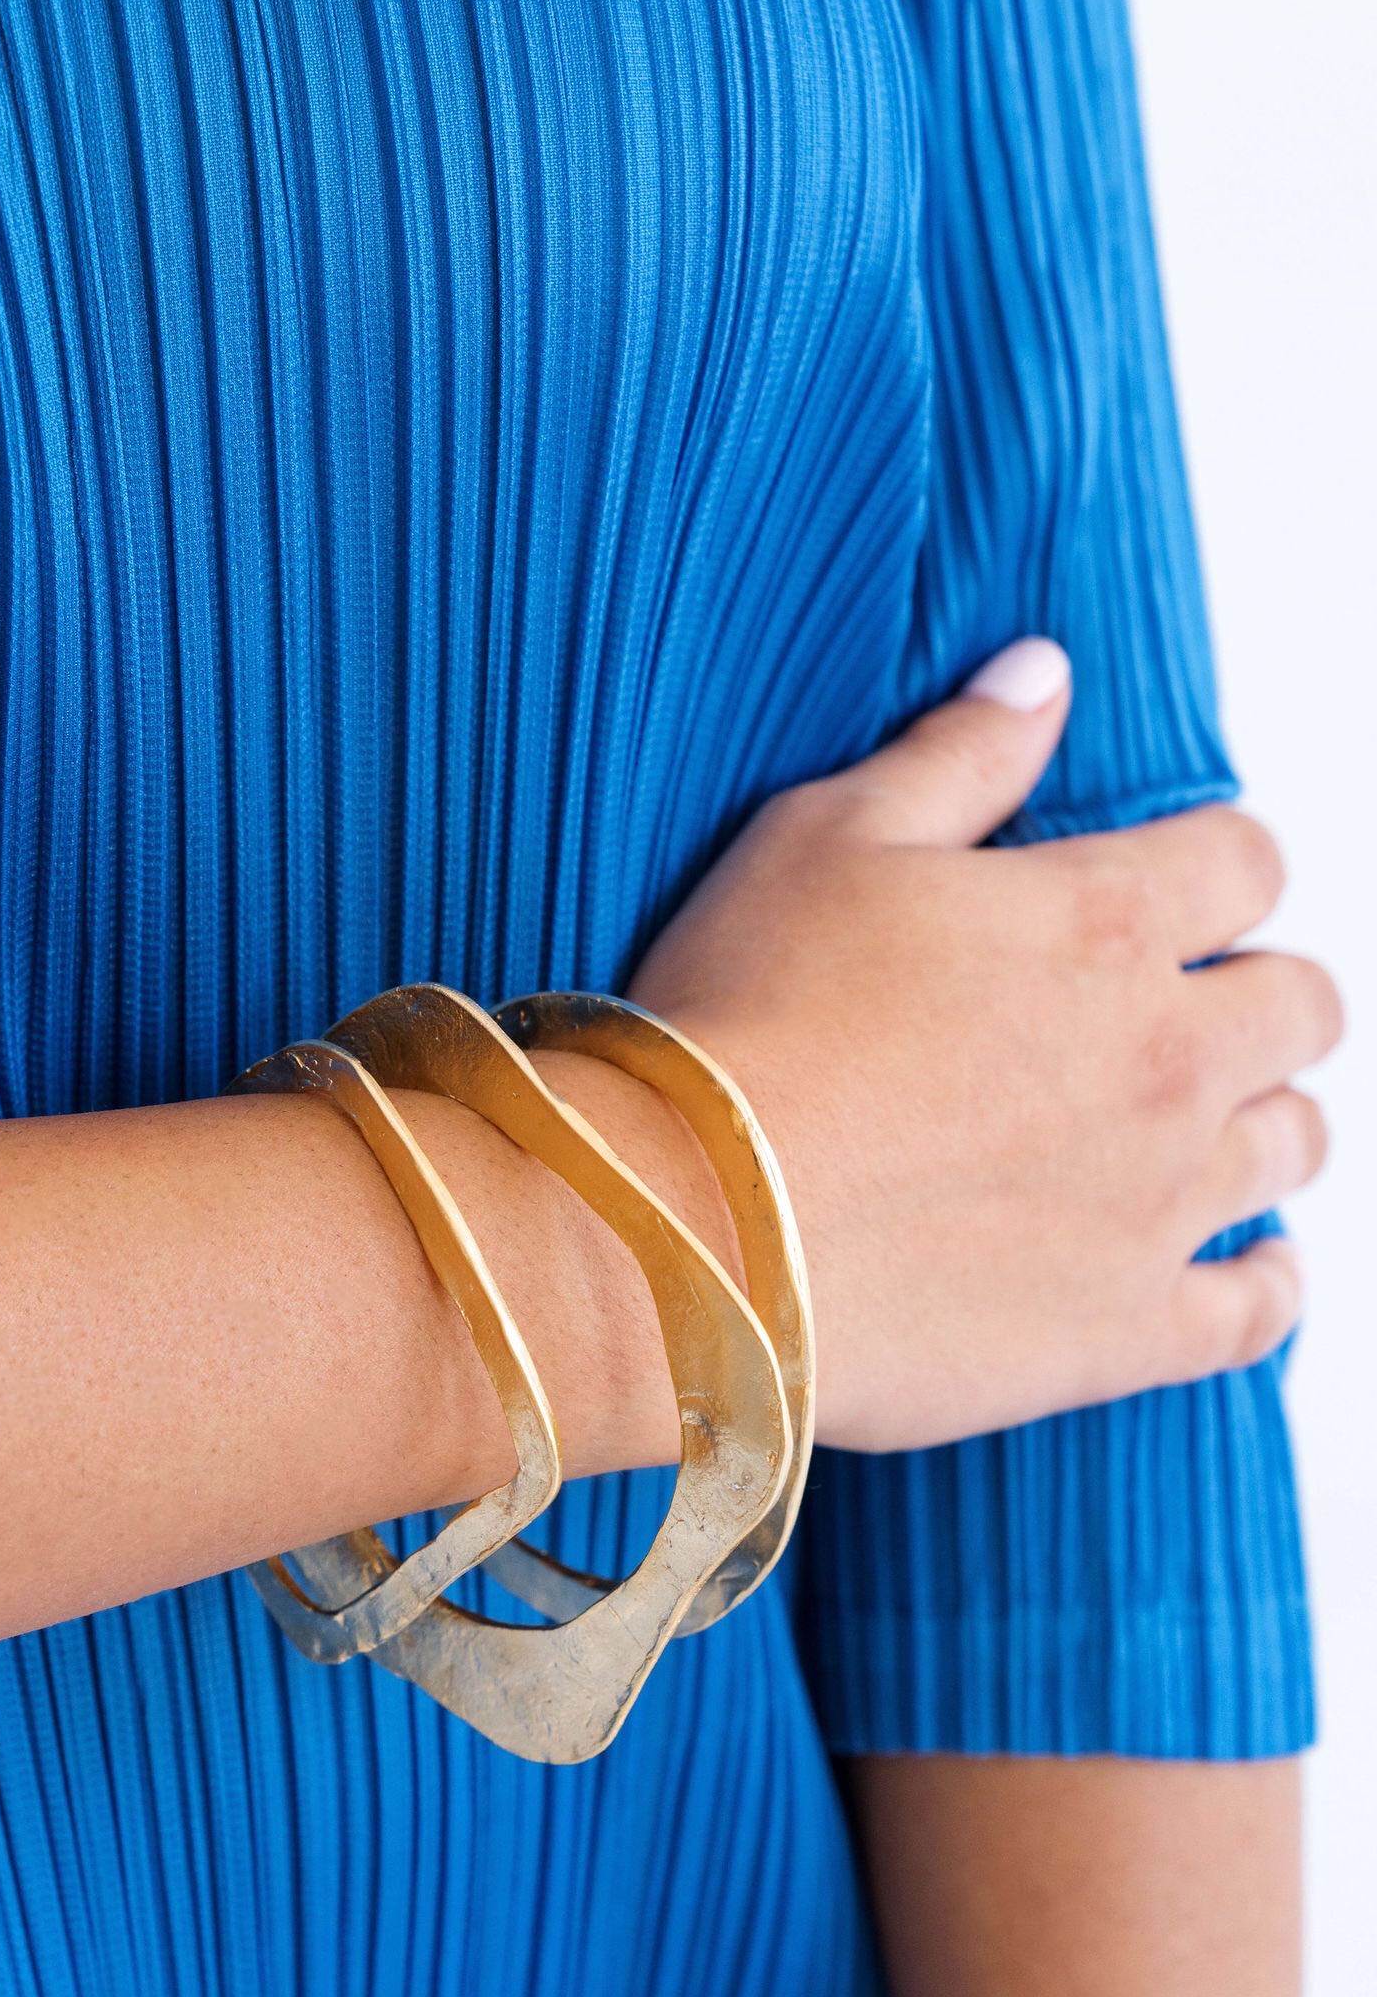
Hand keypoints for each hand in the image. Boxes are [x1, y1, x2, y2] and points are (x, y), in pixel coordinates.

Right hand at [628, 639, 1343, 1451]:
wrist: (695, 1227)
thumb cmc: (742, 1023)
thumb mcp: (824, 838)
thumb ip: (958, 754)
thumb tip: (1046, 671)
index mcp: (1104, 921)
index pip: (1244, 859)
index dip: (1210, 867)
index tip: (1164, 891)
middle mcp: (1166, 1055)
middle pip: (1301, 1004)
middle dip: (1254, 993)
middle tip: (1179, 1010)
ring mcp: (1162, 1200)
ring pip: (1295, 1143)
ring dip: (1257, 1119)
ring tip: (1188, 1125)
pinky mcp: (1131, 1326)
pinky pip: (1260, 1308)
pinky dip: (1266, 1279)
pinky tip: (1244, 1263)